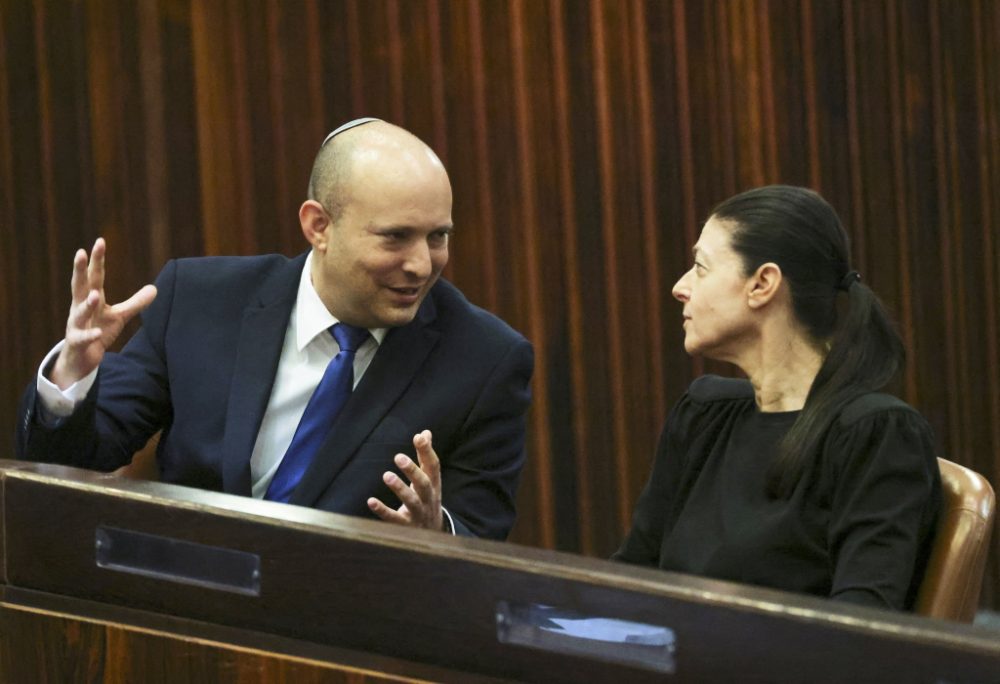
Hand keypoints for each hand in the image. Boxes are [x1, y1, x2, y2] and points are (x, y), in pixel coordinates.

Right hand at [50, 238, 156, 388]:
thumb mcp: (119, 316)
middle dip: (80, 270)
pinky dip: (90, 335)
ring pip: (80, 312)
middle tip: (81, 252)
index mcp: (90, 298)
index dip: (97, 259)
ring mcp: (76, 324)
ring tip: (95, 295)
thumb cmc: (98, 330)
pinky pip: (83, 338)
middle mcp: (80, 308)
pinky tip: (98, 333)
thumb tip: (155, 288)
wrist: (81, 359)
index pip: (95, 276)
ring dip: (87, 304)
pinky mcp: (77, 342)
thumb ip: (135, 302)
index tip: (100, 241)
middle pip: (79, 286)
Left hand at [367, 430, 443, 531]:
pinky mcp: (406, 527)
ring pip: (412, 502)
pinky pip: (394, 519)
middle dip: (413, 471)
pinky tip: (371, 501)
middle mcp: (429, 499)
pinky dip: (383, 511)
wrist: (434, 536)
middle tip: (398, 457)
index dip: (427, 451)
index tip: (419, 437)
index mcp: (434, 485)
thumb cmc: (427, 499)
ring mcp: (418, 514)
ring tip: (386, 475)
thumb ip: (425, 457)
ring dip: (400, 489)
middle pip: (424, 484)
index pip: (434, 466)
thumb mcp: (429, 479)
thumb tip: (425, 432)